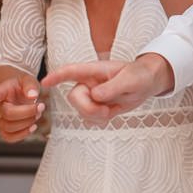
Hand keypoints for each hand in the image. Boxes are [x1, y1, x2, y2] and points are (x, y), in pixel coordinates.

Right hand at [0, 72, 44, 142]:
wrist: (14, 92)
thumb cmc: (20, 86)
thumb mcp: (27, 80)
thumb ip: (30, 86)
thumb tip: (33, 96)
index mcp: (1, 91)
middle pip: (7, 114)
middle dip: (27, 112)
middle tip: (41, 106)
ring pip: (9, 128)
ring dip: (27, 123)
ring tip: (38, 114)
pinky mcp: (5, 129)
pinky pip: (10, 137)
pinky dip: (23, 135)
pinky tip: (33, 126)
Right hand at [43, 54, 174, 124]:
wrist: (148, 83)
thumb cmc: (139, 74)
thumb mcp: (130, 79)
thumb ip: (113, 87)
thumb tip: (95, 95)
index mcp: (95, 71)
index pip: (71, 72)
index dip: (56, 77)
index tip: (43, 83)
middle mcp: (90, 83)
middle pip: (74, 98)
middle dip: (88, 109)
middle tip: (107, 111)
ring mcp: (92, 95)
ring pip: (82, 111)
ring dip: (96, 116)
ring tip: (113, 109)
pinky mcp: (97, 106)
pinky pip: (91, 118)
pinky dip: (100, 120)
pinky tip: (111, 113)